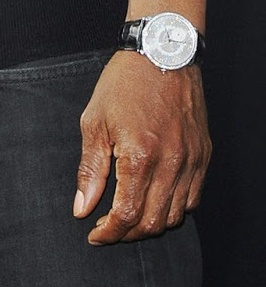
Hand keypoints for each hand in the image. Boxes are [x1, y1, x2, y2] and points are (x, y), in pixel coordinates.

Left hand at [73, 50, 209, 243]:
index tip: (94, 233)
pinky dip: (172, 208)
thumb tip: (82, 207)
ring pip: (174, 215)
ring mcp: (192, 160)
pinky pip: (192, 199)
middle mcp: (172, 163)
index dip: (109, 232)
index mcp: (141, 155)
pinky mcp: (203, 155)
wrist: (162, 52)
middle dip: (126, 234)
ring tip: (128, 216)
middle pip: (152, 223)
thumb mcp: (94, 122)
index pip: (127, 214)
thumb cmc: (124, 83)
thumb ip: (90, 170)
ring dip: (150, 224)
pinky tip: (153, 200)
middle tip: (108, 228)